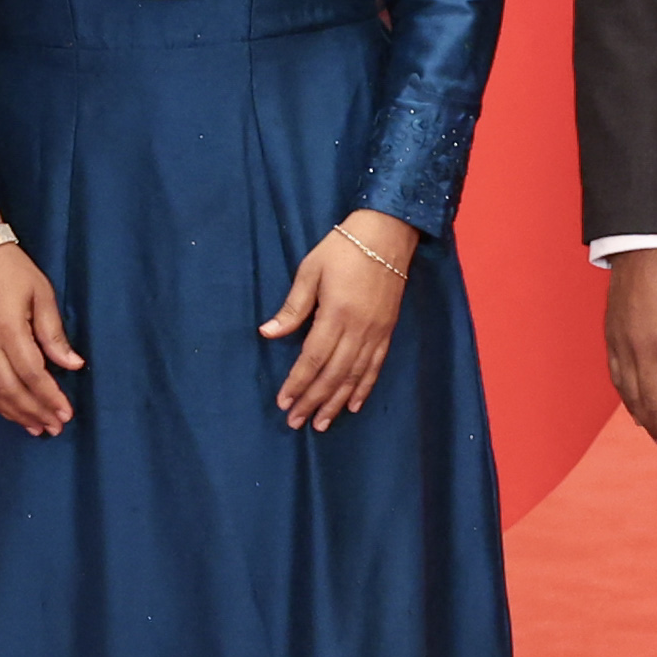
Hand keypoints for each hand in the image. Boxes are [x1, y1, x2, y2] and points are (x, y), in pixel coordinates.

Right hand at [0, 207, 82, 435]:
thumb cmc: (11, 269)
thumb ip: (54, 332)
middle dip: (35, 412)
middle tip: (55, 427)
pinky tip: (9, 411)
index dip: (50, 397)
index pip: (32, 373)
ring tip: (36, 427)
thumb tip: (73, 365)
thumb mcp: (41, 293)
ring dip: (14, 414)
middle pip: (11, 389)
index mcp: (8, 328)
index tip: (66, 413)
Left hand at [259, 209, 416, 432]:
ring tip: (322, 423)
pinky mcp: (388, 330)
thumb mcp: (310, 270)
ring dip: (337, 402)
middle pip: (334, 374)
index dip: (297, 383)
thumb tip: (268, 333)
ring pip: (355, 375)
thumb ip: (293, 306)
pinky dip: (364, 387)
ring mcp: (376, 331)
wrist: (388, 233)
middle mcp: (358, 329)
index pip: (313, 358)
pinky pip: (376, 365)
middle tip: (296, 422)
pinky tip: (354, 404)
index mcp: (336, 314)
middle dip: (313, 400)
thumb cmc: (343, 248)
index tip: (284, 402)